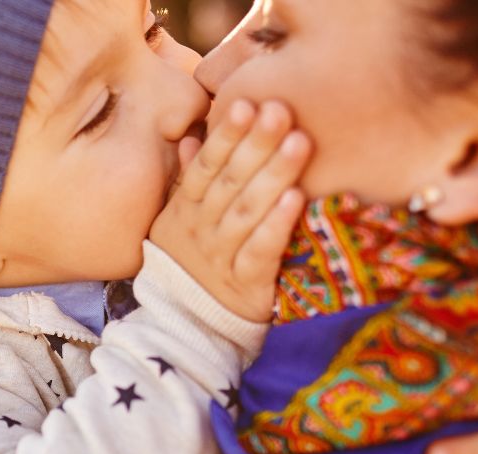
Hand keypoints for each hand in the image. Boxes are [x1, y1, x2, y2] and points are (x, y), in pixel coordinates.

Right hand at [149, 99, 311, 321]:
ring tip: (299, 143)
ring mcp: (221, 257)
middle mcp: (201, 229)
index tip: (246, 103)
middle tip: (280, 110)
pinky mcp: (246, 285)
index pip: (207, 166)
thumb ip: (189, 180)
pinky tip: (296, 200)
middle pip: (230, 182)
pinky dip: (275, 226)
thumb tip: (192, 138)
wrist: (186, 326)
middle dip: (256, 144)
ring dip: (273, 176)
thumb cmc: (193, 262)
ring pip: (246, 212)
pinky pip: (260, 253)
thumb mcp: (179, 221)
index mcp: (186, 209)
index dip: (225, 135)